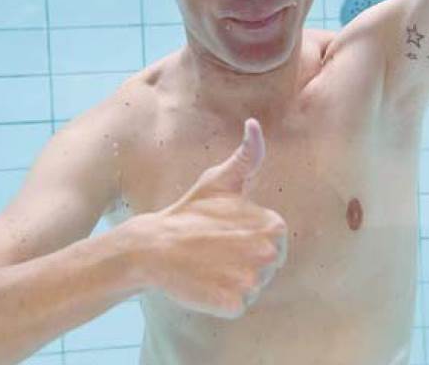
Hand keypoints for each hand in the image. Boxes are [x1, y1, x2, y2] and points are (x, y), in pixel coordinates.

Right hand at [136, 118, 286, 317]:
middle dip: (246, 261)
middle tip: (217, 251)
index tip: (227, 234)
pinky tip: (206, 283)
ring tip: (210, 266)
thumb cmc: (189, 212)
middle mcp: (269, 253)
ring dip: (235, 281)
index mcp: (274, 225)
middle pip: (269, 266)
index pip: (275, 241)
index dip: (251, 239)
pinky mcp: (235, 304)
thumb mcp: (221, 180)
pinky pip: (238, 305)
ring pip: (254, 287)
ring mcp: (253, 281)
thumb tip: (255, 123)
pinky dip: (223, 300)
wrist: (154, 247)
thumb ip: (248, 155)